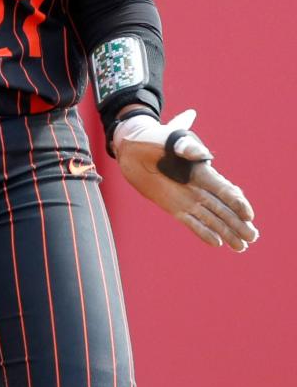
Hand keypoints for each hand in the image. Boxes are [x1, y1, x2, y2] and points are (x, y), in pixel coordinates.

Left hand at [114, 109, 257, 250]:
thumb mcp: (169, 138)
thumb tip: (200, 154)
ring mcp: (187, 199)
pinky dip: (204, 232)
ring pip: (211, 219)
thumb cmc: (154, 139)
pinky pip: (192, 222)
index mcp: (202, 172)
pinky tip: (217, 243)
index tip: (249, 216)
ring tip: (242, 247)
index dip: (238, 203)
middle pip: (223, 208)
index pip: (224, 190)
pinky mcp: (174, 207)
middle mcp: (198, 188)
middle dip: (239, 223)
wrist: (133, 150)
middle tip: (253, 237)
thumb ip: (185, 146)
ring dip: (227, 232)